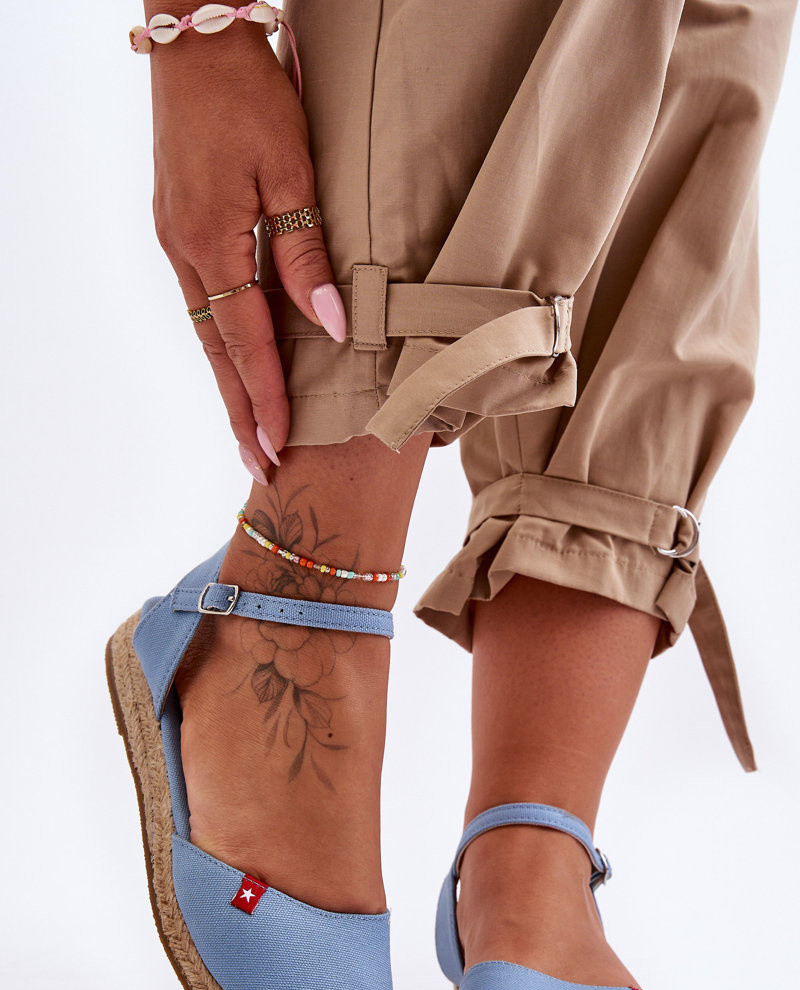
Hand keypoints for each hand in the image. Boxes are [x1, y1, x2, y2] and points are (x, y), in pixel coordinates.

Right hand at [147, 10, 344, 479]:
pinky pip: (206, 302)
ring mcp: (177, 240)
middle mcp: (186, 252)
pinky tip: (238, 364)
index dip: (265, 399)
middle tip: (259, 465)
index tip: (278, 448)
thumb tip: (331, 324)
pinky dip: (224, 343)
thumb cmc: (249, 93)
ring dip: (231, 384)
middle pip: (218, 352)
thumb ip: (306, 251)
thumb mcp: (288, 168)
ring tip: (252, 429)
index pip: (245, 343)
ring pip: (209, 331)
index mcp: (210, 243)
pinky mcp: (180, 226)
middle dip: (241, 412)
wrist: (196, 37)